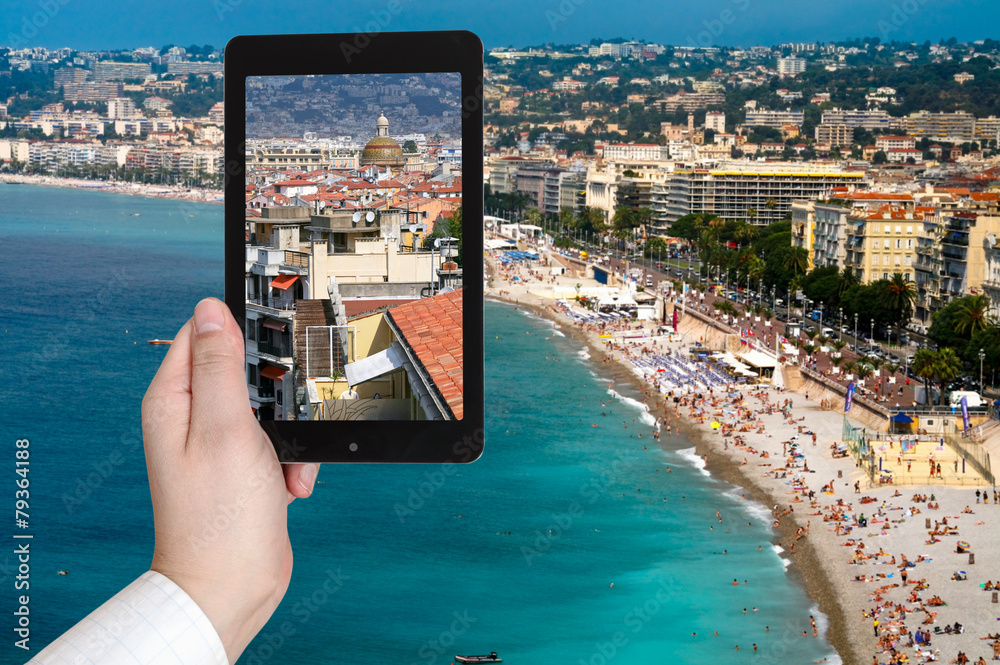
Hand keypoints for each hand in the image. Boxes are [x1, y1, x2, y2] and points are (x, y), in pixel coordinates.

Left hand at [141, 298, 317, 662]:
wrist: (232, 585)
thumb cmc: (218, 518)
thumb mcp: (226, 429)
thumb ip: (221, 366)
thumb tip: (212, 310)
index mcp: (175, 400)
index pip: (201, 334)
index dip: (237, 329)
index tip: (270, 338)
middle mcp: (194, 419)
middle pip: (246, 371)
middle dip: (277, 392)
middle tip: (282, 414)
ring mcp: (222, 445)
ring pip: (272, 408)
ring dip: (292, 432)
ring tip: (285, 460)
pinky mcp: (247, 468)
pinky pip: (282, 443)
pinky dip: (295, 461)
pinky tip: (290, 484)